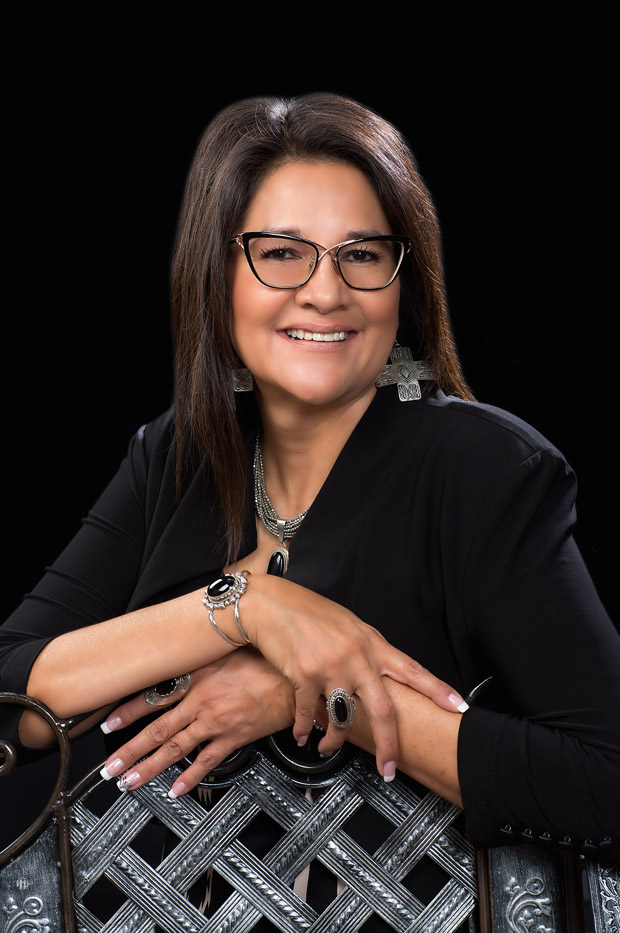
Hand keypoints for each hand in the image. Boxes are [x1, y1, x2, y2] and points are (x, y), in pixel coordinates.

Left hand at [99, 648, 294, 795]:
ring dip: (150, 767)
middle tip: (109, 767)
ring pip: (175, 748)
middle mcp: (202, 701)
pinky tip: (176, 789)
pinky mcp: (233, 738)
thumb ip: (201, 656)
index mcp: (198, 676)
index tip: (109, 723)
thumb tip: (180, 655)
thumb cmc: (265, 660)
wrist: (294, 681)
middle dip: (130, 750)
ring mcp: (216, 722)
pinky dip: (190, 777)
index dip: (129, 711)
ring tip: (130, 781)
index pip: (154, 695)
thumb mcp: (227, 650)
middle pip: (158, 729)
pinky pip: (207, 761)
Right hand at [242, 574, 468, 781]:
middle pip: (383, 710)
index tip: (458, 708)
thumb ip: (366, 649)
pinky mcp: (305, 675)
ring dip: (335, 741)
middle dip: (388, 745)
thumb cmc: (307, 612)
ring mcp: (331, 666)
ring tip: (328, 748)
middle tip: (390, 768)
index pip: (412, 670)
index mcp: (372, 642)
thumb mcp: (348, 625)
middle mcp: (356, 656)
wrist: (270, 604)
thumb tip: (379, 670)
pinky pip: (310, 714)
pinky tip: (302, 734)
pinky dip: (305, 729)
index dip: (438, 690)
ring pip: (343, 719)